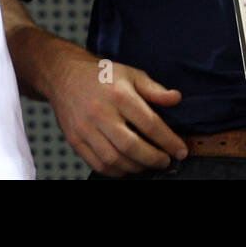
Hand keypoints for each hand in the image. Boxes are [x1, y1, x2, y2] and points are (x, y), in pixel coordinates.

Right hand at [37, 40, 185, 175]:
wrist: (64, 76)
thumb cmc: (102, 75)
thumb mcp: (132, 74)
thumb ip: (154, 89)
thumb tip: (176, 99)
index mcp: (118, 94)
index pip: (149, 123)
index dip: (168, 140)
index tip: (181, 150)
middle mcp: (100, 113)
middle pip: (131, 146)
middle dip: (153, 159)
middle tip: (166, 161)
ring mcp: (85, 129)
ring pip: (114, 159)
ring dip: (136, 167)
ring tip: (148, 164)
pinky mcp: (75, 140)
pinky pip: (98, 165)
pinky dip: (116, 171)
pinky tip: (128, 166)